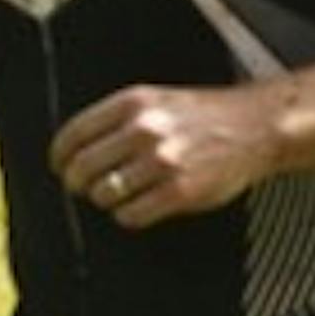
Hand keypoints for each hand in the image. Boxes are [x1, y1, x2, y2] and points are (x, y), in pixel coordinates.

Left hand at [50, 81, 279, 228]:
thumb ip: (118, 119)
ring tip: (120, 196)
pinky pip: (131, 215)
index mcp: (133, 103)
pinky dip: (128, 216)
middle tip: (84, 188)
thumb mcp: (157, 99)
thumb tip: (77, 148)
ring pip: (103, 194)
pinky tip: (138, 207)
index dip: (60, 156)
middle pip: (82, 168)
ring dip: (105, 200)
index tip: (59, 167)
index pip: (73, 134)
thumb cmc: (205, 115)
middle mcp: (144, 130)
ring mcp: (161, 162)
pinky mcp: (179, 191)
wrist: (256, 126)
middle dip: (77, 183)